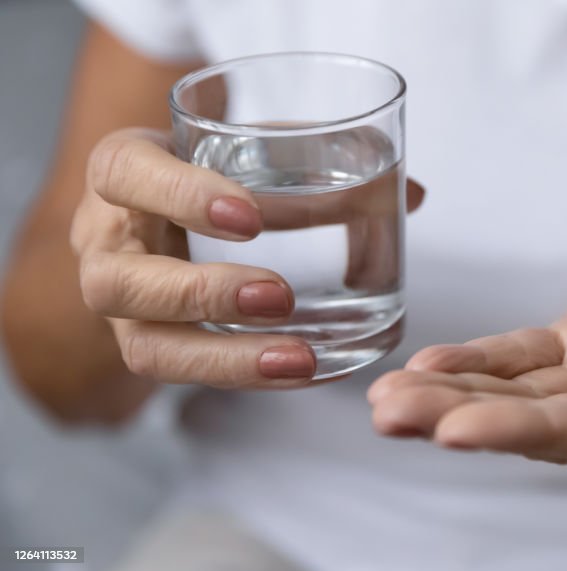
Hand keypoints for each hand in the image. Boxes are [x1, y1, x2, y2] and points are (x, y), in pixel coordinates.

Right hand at [71, 128, 422, 388]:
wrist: (169, 208)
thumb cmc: (214, 169)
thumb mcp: (256, 149)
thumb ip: (325, 162)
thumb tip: (413, 192)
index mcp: (122, 171)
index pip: (123, 173)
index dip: (179, 195)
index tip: (249, 215)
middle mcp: (106, 241)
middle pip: (118, 281)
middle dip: (201, 295)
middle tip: (280, 296)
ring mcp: (122, 304)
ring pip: (145, 348)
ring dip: (224, 358)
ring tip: (299, 359)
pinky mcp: (152, 343)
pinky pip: (185, 375)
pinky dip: (246, 377)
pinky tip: (303, 374)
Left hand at [368, 200, 566, 472]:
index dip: (522, 431)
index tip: (453, 430)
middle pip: (536, 421)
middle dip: (460, 417)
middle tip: (388, 415)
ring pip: (519, 390)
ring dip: (452, 393)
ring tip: (384, 398)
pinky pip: (525, 354)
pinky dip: (479, 359)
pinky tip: (426, 364)